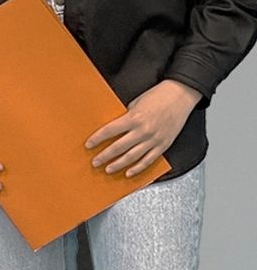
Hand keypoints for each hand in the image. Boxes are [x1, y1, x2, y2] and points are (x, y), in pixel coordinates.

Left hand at [85, 79, 200, 176]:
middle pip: (118, 147)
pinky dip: (138, 168)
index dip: (97, 139)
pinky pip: (148, 160)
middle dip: (104, 156)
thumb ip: (125, 117)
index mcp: (133, 118)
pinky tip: (129, 172)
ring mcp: (154, 140)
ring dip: (118, 165)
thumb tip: (115, 128)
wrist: (180, 97)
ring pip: (132, 157)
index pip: (109, 131)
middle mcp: (143, 131)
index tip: (88, 145)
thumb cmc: (157, 96)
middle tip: (95, 162)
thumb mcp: (135, 104)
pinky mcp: (163, 146)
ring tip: (108, 169)